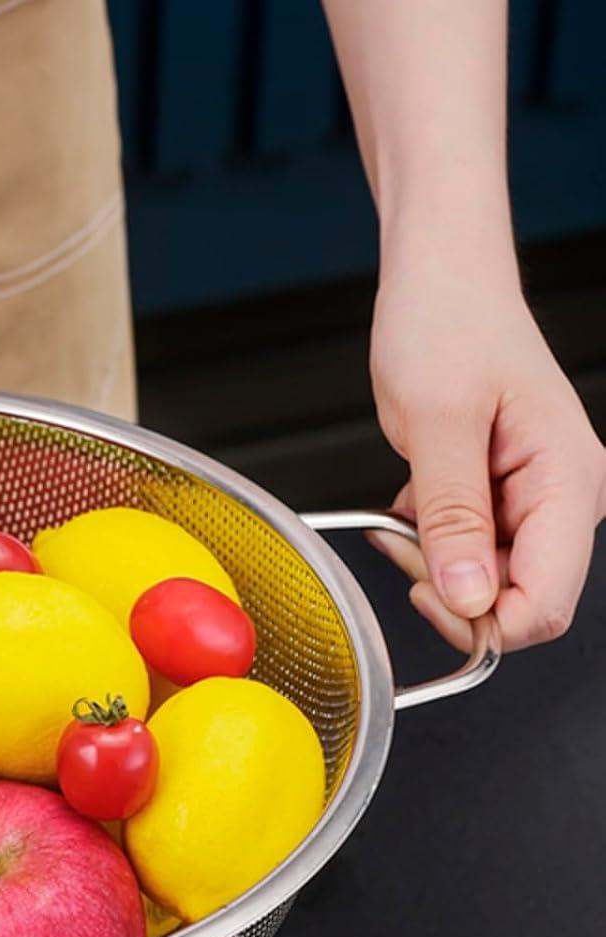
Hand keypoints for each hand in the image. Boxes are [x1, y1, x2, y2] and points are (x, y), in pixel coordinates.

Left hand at [367, 262, 605, 650]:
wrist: (438, 282)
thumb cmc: (446, 325)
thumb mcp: (438, 422)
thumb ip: (453, 516)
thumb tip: (468, 597)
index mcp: (570, 481)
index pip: (548, 603)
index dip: (483, 622)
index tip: (425, 592)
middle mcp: (564, 497)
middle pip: (517, 601)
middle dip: (451, 592)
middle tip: (401, 543)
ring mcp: (532, 500)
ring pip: (484, 583)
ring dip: (432, 566)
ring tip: (399, 516)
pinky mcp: (499, 499)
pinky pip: (465, 553)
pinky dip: (426, 545)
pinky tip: (407, 506)